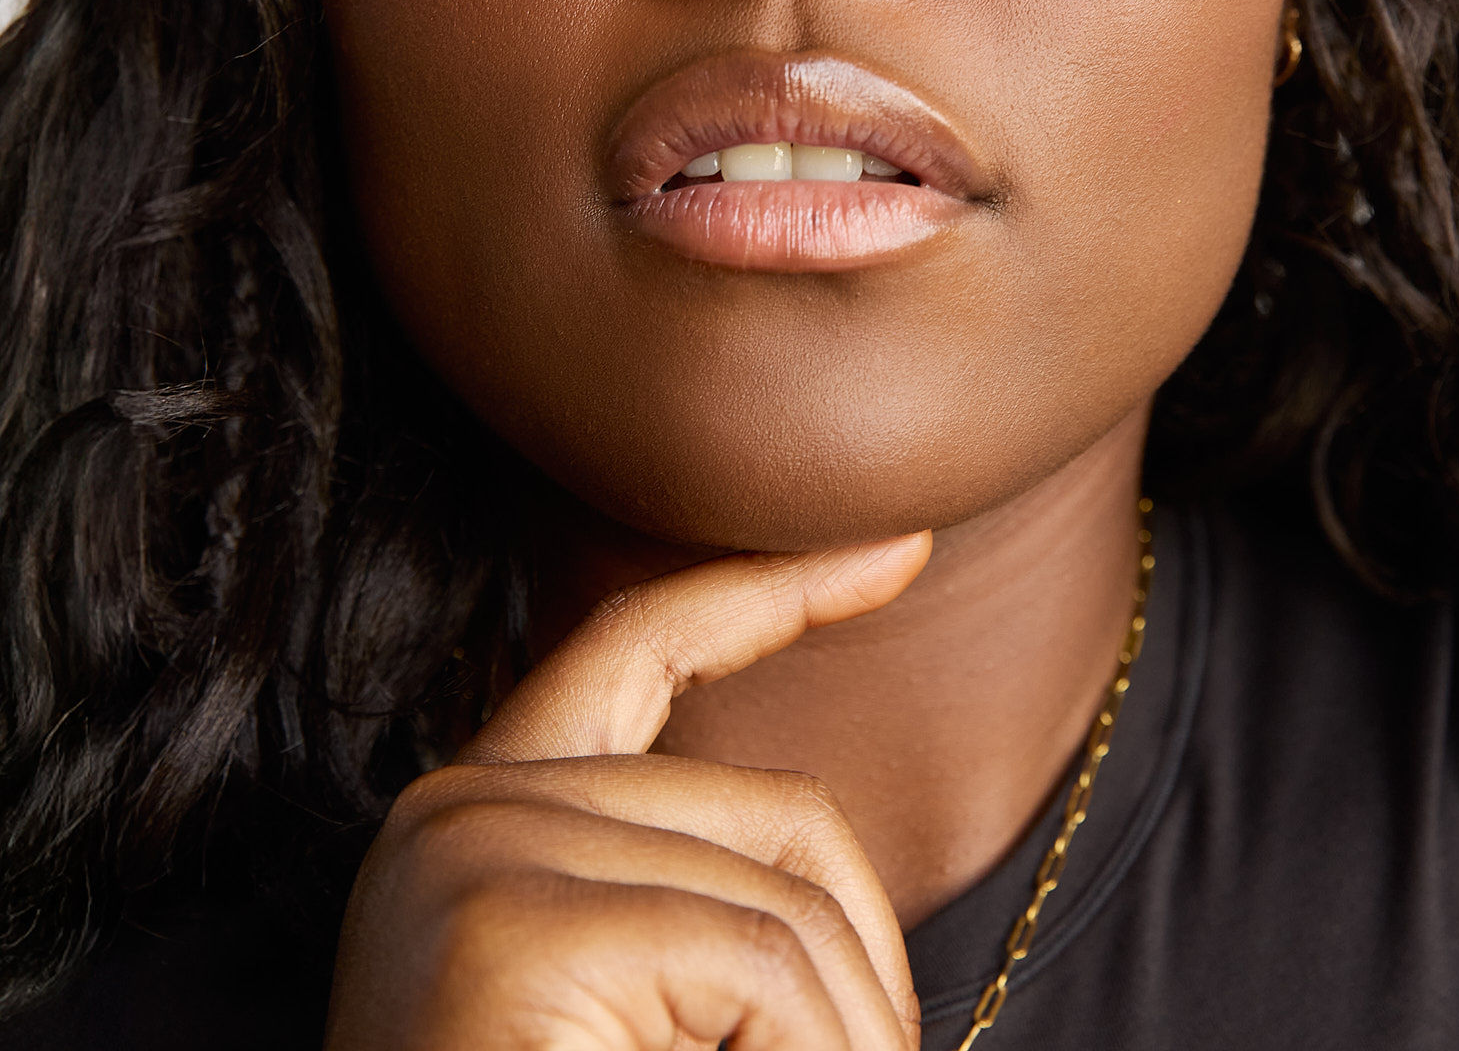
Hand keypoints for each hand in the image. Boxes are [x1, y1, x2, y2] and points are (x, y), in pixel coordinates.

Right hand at [324, 534, 931, 1049]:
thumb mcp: (643, 1003)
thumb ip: (705, 903)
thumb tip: (845, 890)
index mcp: (491, 819)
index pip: (644, 644)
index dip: (776, 591)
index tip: (903, 550)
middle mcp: (462, 810)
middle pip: (781, 818)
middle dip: (857, 981)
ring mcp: (475, 854)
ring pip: (791, 909)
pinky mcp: (509, 928)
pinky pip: (762, 974)